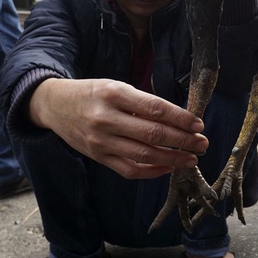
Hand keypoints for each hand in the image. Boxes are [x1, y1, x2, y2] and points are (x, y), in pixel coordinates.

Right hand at [29, 78, 208, 179]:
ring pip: (144, 155)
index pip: (155, 109)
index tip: (198, 124)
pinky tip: (168, 167)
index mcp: (114, 94)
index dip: (180, 118)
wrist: (55, 105)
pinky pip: (129, 170)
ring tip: (191, 158)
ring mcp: (101, 141)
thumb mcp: (116, 87)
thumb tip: (180, 119)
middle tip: (202, 143)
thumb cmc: (93, 94)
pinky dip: (152, 171)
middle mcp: (106, 119)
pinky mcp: (98, 157)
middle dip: (182, 141)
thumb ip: (143, 102)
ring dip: (172, 159)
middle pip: (152, 134)